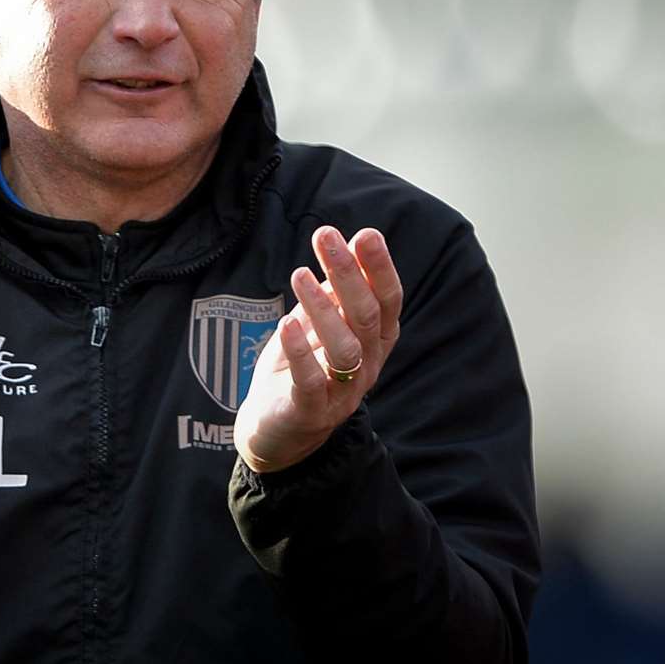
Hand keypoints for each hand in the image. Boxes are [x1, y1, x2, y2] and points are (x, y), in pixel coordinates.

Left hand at [234, 226, 402, 473]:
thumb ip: (333, 292)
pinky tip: (287, 323)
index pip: (387, 301)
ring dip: (323, 308)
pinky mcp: (311, 412)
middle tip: (326, 236)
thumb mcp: (319, 324)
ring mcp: (343, 393)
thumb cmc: (301, 367)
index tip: (365, 233)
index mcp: (374, 341)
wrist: (277, 430)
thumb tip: (348, 245)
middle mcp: (367, 365)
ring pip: (345, 349)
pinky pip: (311, 382)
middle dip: (348, 274)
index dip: (379, 268)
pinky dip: (300, 352)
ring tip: (299, 274)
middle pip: (366, 317)